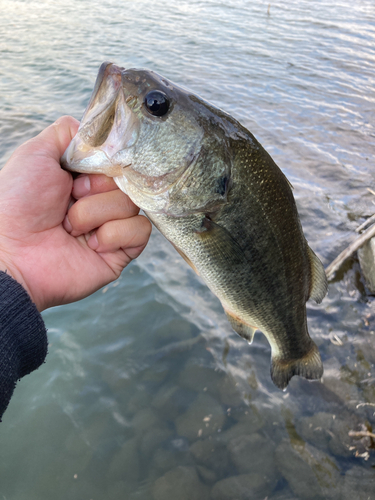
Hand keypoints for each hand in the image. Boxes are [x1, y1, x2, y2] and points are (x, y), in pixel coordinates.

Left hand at [0, 116, 150, 310]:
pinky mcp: (121, 251)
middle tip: (69, 200)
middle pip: (128, 179)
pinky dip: (113, 234)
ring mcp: (112, 226)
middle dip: (96, 189)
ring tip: (71, 227)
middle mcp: (100, 200)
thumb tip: (97, 131)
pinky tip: (90, 244)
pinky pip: (140, 230)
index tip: (75, 174)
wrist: (11, 253)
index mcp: (84, 178)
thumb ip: (66, 133)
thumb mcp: (36, 154)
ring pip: (133, 204)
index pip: (116, 158)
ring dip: (96, 214)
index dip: (100, 164)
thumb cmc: (16, 204)